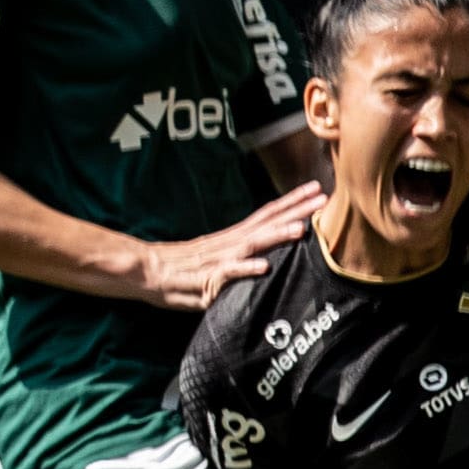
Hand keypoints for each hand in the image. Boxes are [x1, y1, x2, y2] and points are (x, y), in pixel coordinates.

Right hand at [136, 182, 324, 309]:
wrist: (146, 271)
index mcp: (232, 237)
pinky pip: (228, 273)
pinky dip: (245, 268)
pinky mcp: (206, 279)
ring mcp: (218, 259)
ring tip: (302, 228)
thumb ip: (239, 255)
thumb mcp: (214, 257)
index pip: (267, 214)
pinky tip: (263, 267)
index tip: (315, 189)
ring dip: (277, 235)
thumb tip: (266, 253)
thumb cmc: (180, 269)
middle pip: (267, 222)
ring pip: (252, 243)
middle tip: (323, 198)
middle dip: (296, 210)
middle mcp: (229, 243)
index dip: (292, 202)